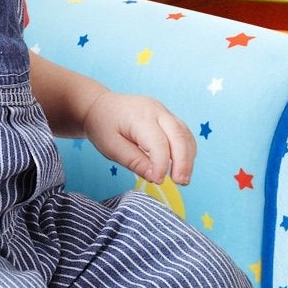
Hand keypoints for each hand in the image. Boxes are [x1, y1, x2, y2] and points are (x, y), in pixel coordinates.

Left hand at [80, 91, 196, 186]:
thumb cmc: (103, 126)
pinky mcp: (167, 116)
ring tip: (183, 179)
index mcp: (139, 117)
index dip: (161, 164)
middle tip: (181, 182)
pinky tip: (182, 165)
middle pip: (178, 136)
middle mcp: (156, 111)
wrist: (100, 105)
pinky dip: (186, 150)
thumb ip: (134, 161)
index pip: (158, 143)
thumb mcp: (111, 147)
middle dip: (183, 162)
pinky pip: (183, 132)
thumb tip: (155, 176)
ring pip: (184, 134)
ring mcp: (164, 111)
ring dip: (188, 157)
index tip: (158, 181)